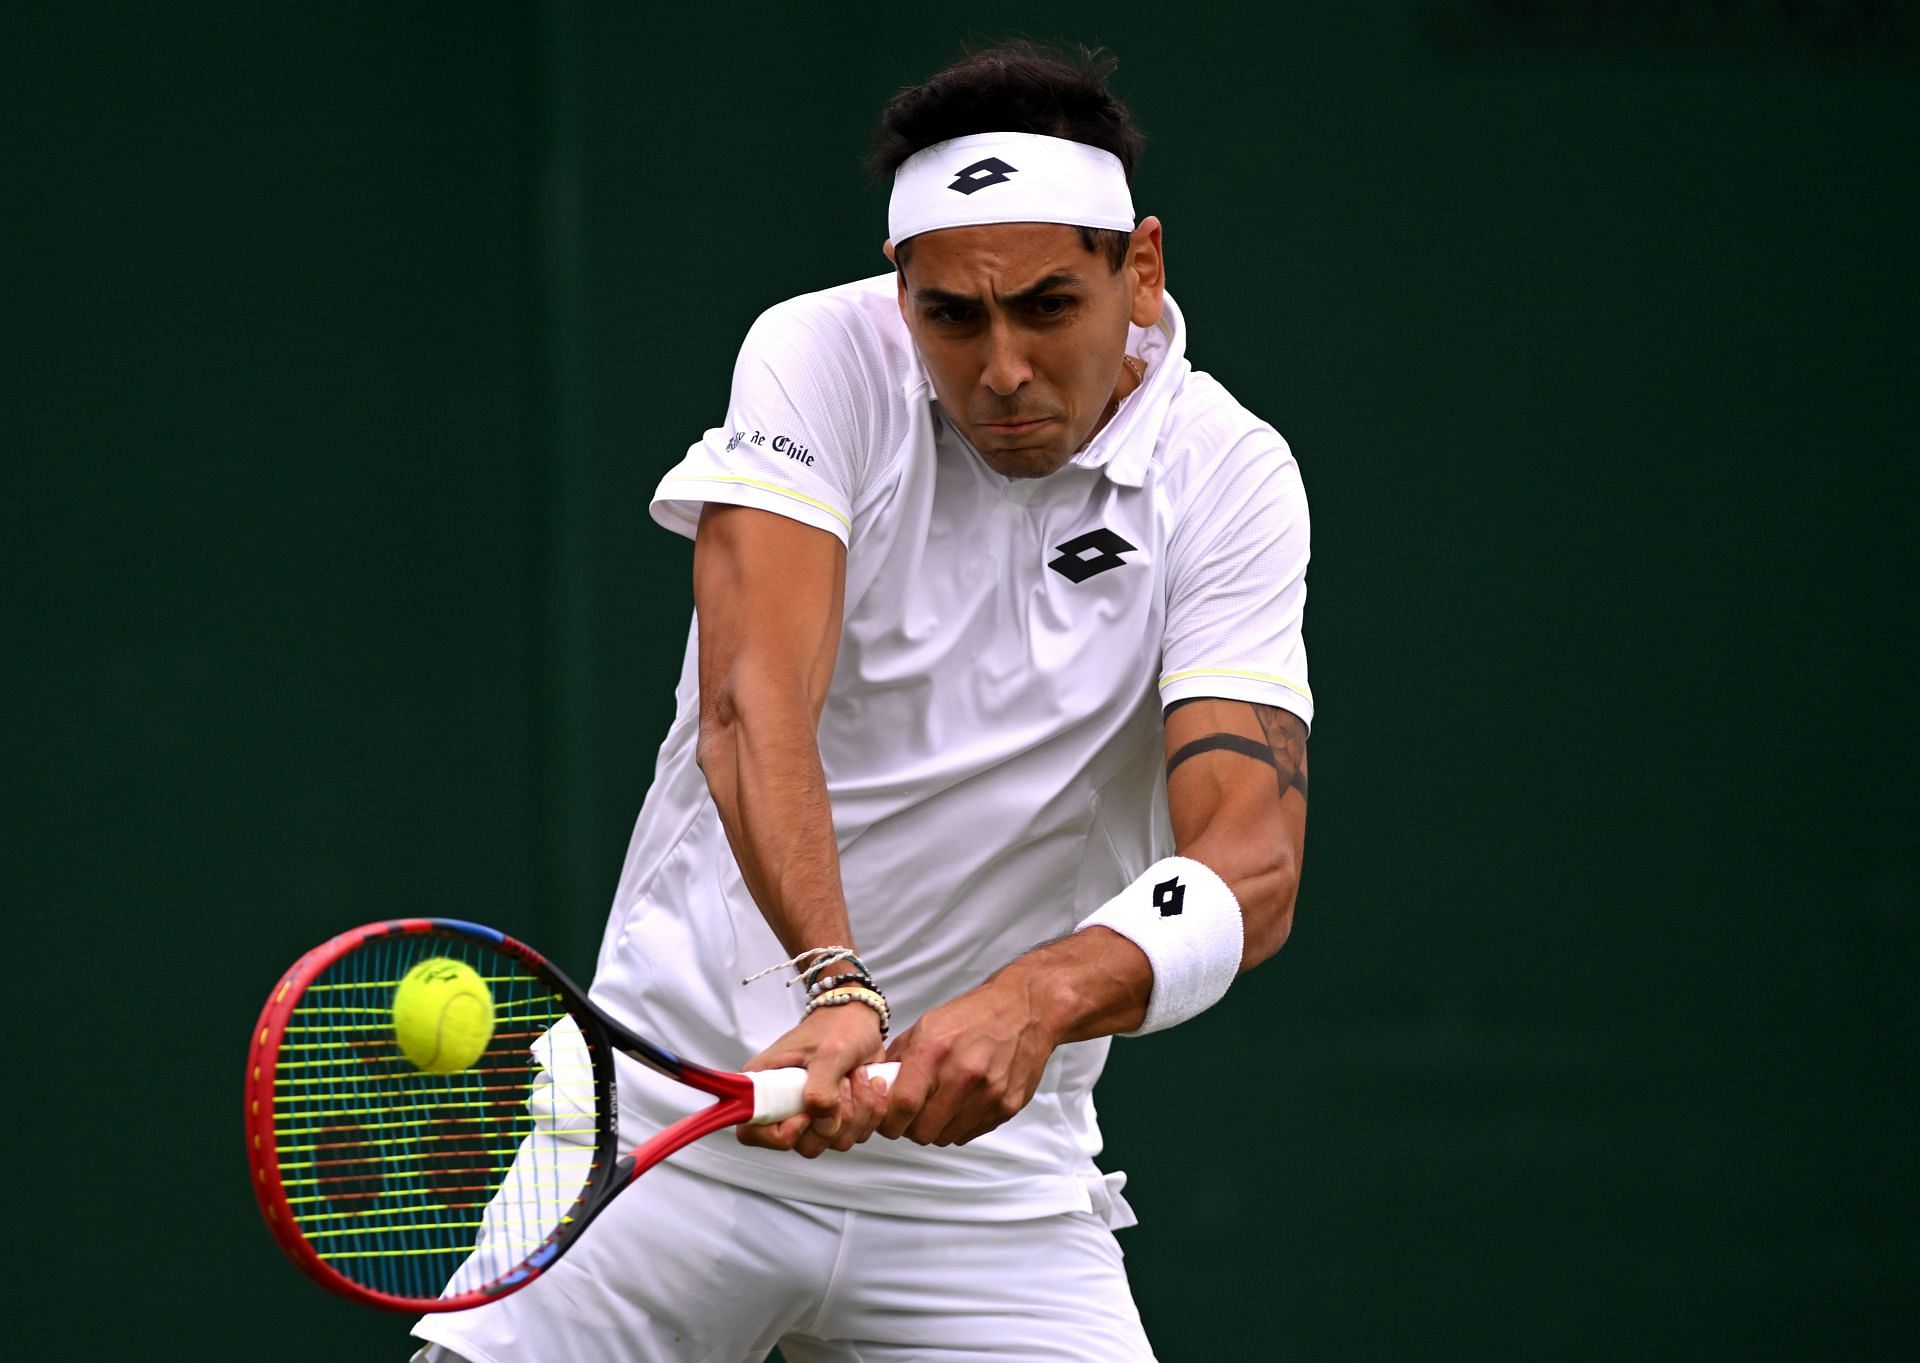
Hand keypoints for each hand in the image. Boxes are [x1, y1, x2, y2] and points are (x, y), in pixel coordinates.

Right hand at [737, 1000, 888, 1158]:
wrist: (860, 1019)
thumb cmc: (837, 1027)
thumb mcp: (830, 1052)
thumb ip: (821, 1090)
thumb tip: (821, 1121)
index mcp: (764, 1086)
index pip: (750, 1133)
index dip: (780, 1134)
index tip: (806, 1114)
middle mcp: (784, 1106)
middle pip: (804, 1144)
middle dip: (834, 1119)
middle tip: (844, 1082)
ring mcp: (811, 1115)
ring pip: (834, 1142)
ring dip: (858, 1111)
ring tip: (858, 1075)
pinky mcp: (835, 1118)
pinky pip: (855, 1134)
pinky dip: (871, 1112)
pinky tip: (870, 1083)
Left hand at [879, 966, 1060, 1146]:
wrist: (1027, 1009)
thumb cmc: (974, 1015)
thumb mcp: (927, 1024)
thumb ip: (900, 1058)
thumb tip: (877, 1086)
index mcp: (935, 1051)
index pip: (901, 1106)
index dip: (889, 1120)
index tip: (889, 1119)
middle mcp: (962, 1075)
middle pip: (922, 1132)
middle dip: (912, 1127)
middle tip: (915, 1113)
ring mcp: (988, 1094)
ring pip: (945, 1137)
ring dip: (937, 1127)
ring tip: (941, 1104)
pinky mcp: (1007, 1107)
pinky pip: (970, 1134)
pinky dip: (960, 1125)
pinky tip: (964, 1102)